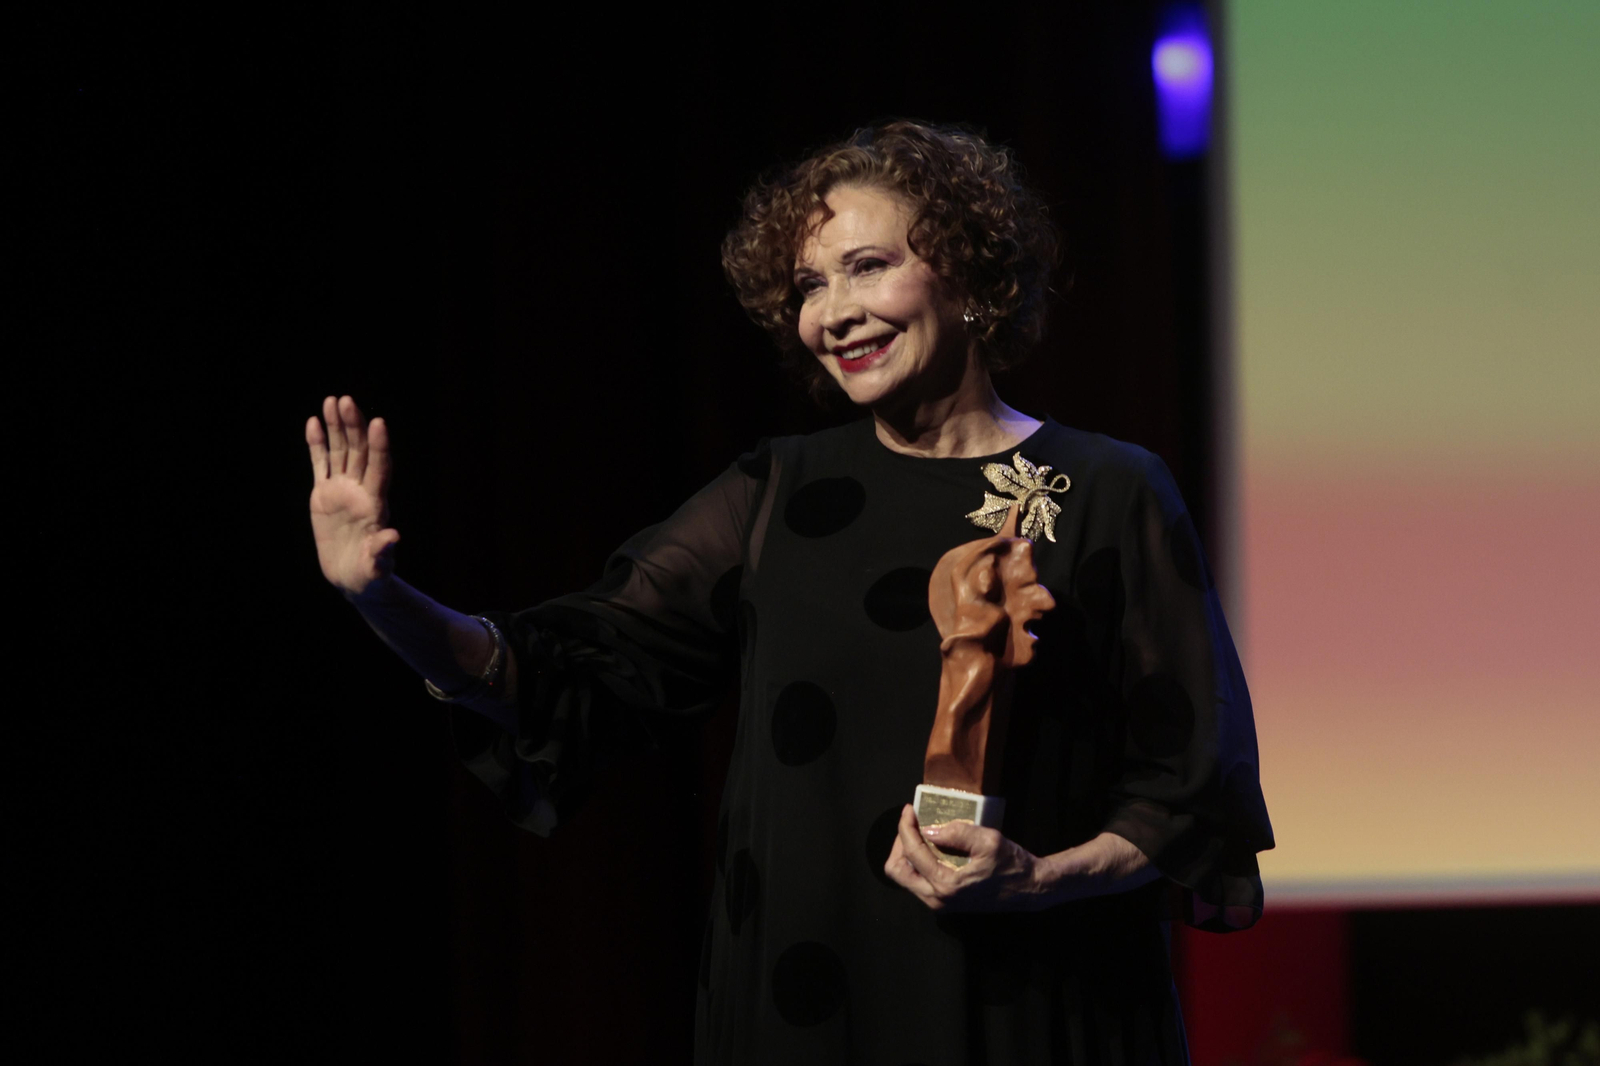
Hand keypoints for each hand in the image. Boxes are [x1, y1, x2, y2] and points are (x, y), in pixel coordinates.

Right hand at [307, 395, 398, 595]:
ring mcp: (342, 490)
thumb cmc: (370, 575)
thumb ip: (382, 550)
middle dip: (354, 427)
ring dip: (337, 427)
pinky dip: (316, 444)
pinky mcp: (323, 495)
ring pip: (340, 452)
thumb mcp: (376, 567)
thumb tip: (393, 536)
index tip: (378, 423)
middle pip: (359, 452)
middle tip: (347, 401)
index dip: (380, 446)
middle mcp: (360, 491)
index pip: (380, 468)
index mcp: (375, 505)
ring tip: (333, 400)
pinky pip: (320, 464)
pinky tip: (313, 421)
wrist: (353, 578)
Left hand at [884, 805, 1058, 912]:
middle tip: (912, 823)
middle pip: (897, 871)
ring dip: (907, 853)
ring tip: (919, 832)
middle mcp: (937, 899)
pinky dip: (918, 862)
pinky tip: (930, 846)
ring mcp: (940, 903)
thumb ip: (957, 833)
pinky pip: (918, 881)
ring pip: (905, 877)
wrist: (1030, 889)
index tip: (909, 809)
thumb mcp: (988, 841)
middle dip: (900, 843)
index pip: (911, 852)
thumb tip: (928, 830)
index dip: (905, 827)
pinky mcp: (945, 901)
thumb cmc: (1012, 864)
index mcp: (945, 885)